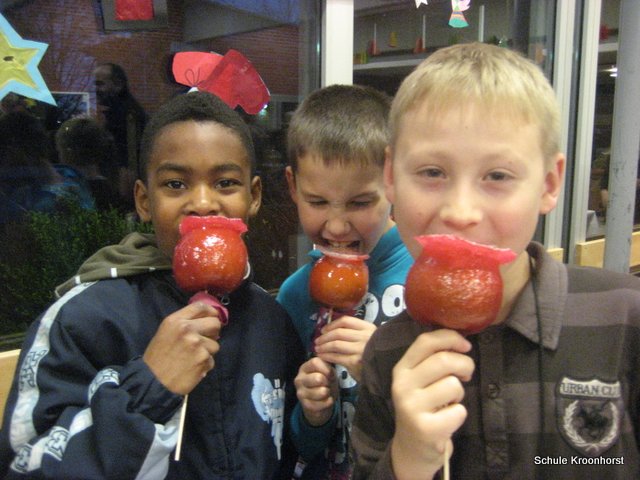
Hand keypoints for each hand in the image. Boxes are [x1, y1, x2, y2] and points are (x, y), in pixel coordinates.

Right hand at [143, 301, 222, 394]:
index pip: (200, 307)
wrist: (153, 382)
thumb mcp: (166, 333)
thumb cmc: (157, 358)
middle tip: (205, 340)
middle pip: (215, 323)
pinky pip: (212, 360)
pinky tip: (193, 369)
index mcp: (176, 321)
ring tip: (193, 358)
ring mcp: (197, 344)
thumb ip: (184, 324)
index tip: (214, 316)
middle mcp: (188, 329)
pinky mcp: (203, 359)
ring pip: (215, 344)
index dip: (211, 311)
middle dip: (213, 332)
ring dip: (208, 352)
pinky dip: (205, 365)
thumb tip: (206, 320)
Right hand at [294, 357, 337, 425]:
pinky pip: (322, 403)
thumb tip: (329, 370)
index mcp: (305, 368)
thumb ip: (328, 367)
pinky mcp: (305, 405)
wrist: (321, 401)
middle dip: (327, 382)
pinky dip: (328, 402)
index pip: (315, 362)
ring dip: (328, 392)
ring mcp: (301, 393)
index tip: (330, 373)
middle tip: (327, 384)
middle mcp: (299, 379)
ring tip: (326, 391)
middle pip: (318, 378)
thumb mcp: (327, 371)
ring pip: (322, 392)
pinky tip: (326, 400)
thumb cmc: (324, 383)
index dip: (326, 368)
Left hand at [313, 315, 376, 381]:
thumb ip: (355, 334)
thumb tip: (331, 331)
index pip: (345, 321)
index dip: (331, 325)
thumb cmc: (374, 355)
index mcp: (368, 328)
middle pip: (338, 332)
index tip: (323, 330)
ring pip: (335, 344)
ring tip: (317, 349)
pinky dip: (326, 356)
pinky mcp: (355, 362)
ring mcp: (361, 349)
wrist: (384, 374)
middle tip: (317, 342)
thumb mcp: (369, 339)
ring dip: (323, 347)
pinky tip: (322, 357)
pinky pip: (336, 356)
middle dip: (324, 337)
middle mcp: (365, 336)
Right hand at [390, 329, 473, 479]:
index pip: (425, 341)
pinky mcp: (425, 428)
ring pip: (453, 385)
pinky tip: (447, 420)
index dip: (450, 338)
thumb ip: (432, 359)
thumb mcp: (419, 381)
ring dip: (460, 394)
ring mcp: (411, 407)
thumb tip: (461, 340)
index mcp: (401, 369)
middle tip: (466, 375)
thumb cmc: (423, 407)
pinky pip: (459, 410)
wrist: (412, 448)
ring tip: (450, 402)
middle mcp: (402, 385)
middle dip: (465, 365)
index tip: (465, 346)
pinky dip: (459, 414)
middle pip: (444, 360)